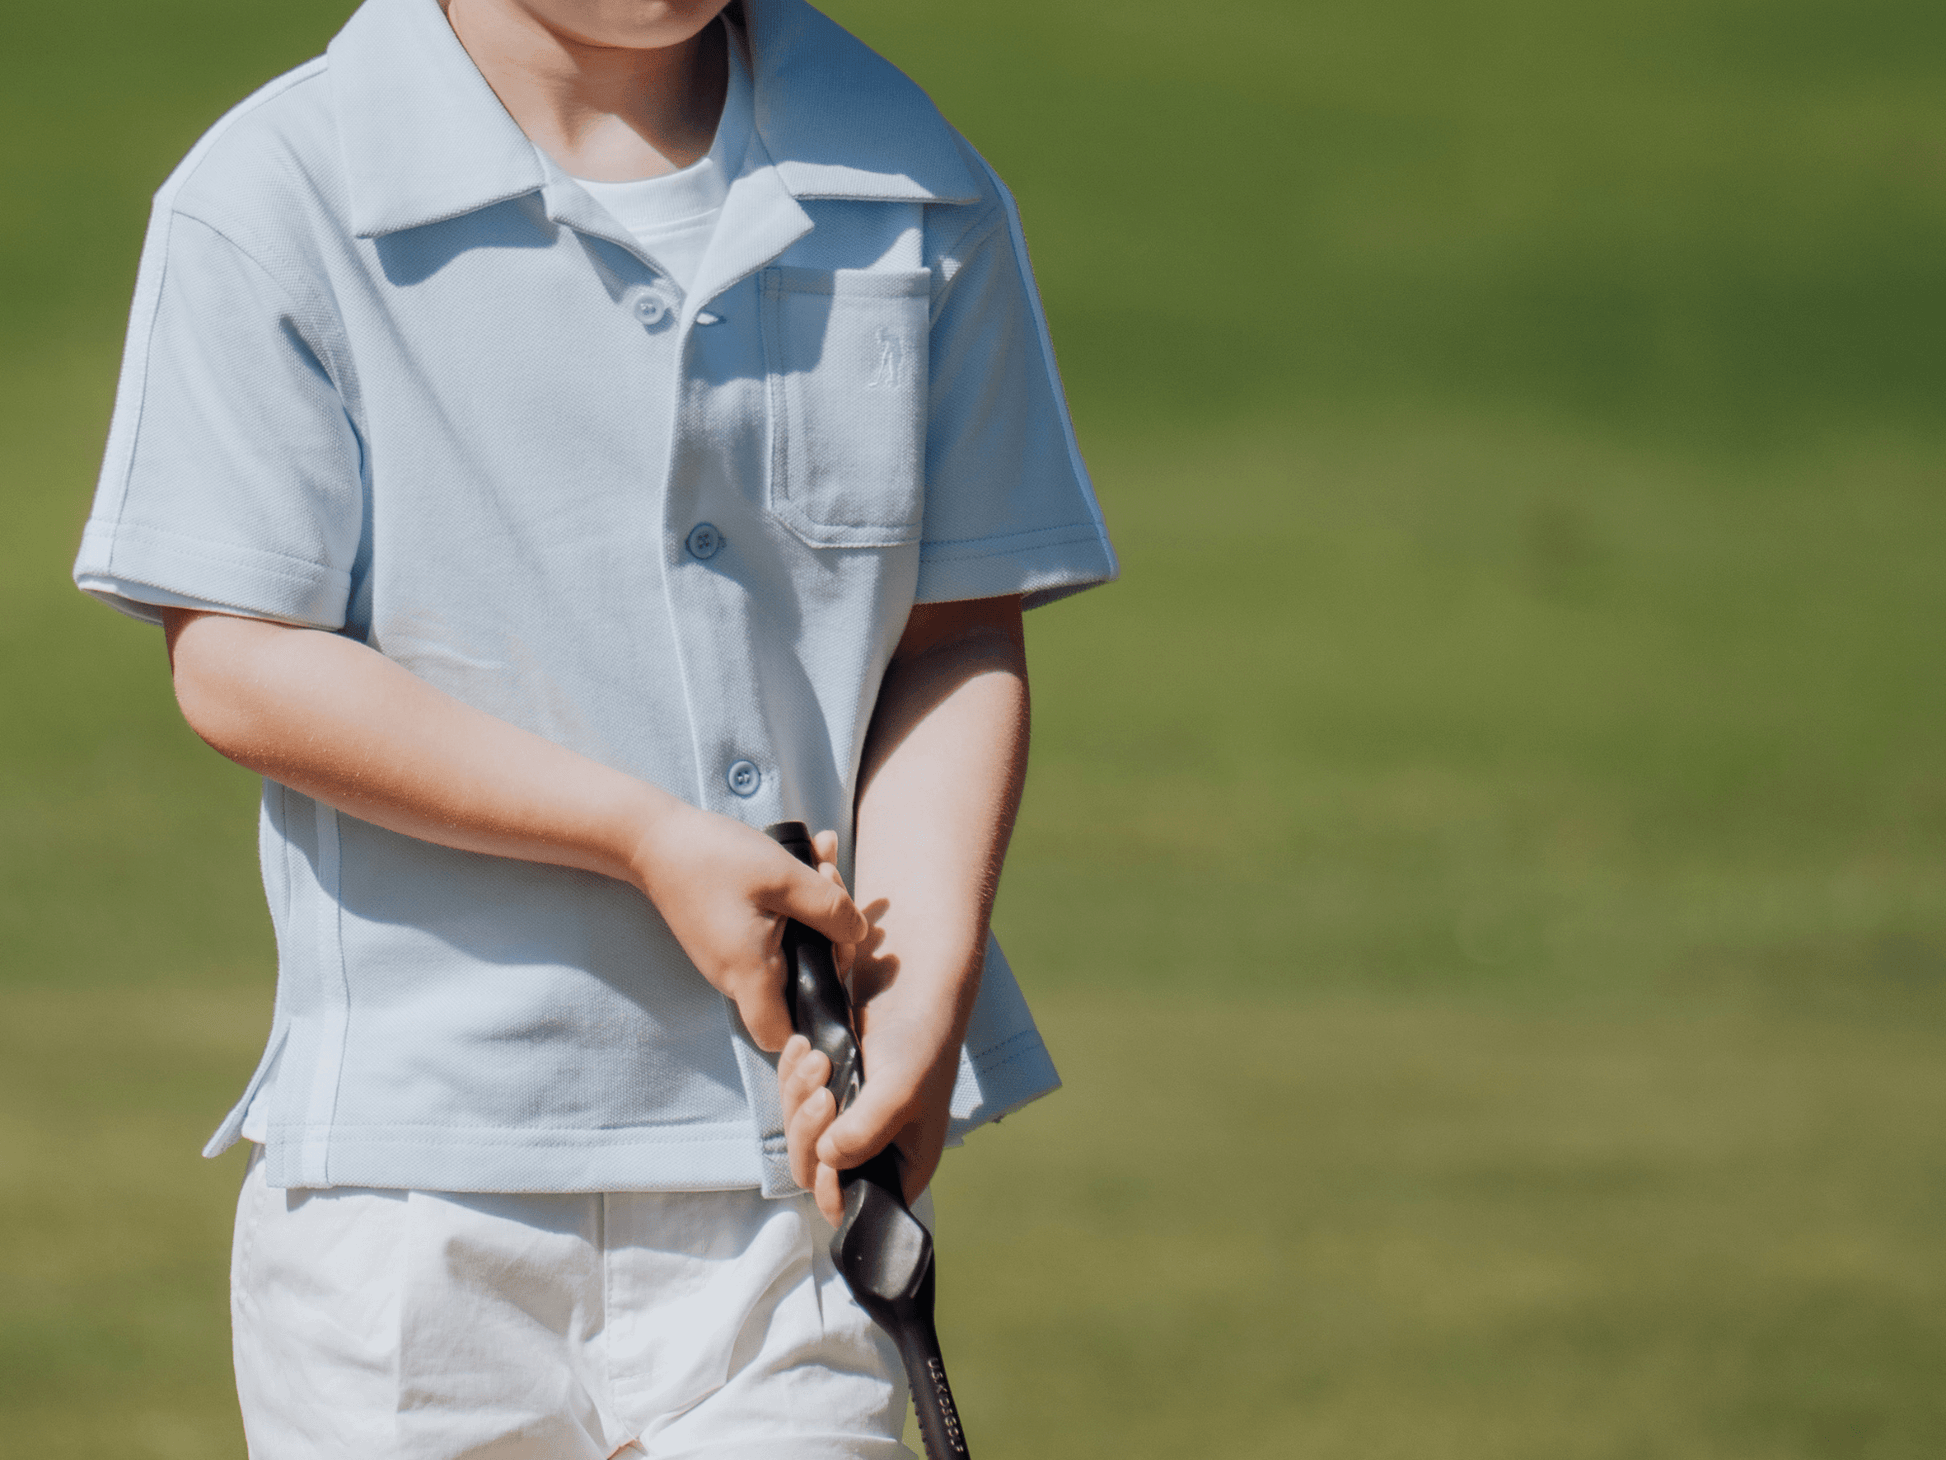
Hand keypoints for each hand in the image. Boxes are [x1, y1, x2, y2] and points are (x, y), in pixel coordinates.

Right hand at [629, 810, 864, 1051]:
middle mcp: (736, 976)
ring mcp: (730, 957)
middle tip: (831, 879)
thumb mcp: (783, 876)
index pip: (781, 1037)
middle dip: (831, 932)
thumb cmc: (714, 858)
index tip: (835, 967)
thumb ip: (829, 909)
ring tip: (823, 858)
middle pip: (800, 981)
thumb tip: (859, 935)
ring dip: (816, 906)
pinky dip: (794, 900)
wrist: (652, 839)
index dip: (813, 1025)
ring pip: (791, 948)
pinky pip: (773, 929)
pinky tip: (810, 857)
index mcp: (749, 974)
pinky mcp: (728, 936)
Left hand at [780, 834, 965, 1225]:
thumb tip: (828, 1160)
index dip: (834, 1190)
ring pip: (799, 1129)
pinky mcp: (827, 1081)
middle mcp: (874, 1145)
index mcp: (904, 1161)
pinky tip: (804, 1044)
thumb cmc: (922, 1033)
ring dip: (798, 1095)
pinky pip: (792, 1094)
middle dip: (809, 1131)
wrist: (912, 970)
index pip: (858, 1205)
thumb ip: (867, 1131)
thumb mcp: (902, 1087)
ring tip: (817, 1056)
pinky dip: (792, 1073)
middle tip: (823, 1090)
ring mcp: (847, 1113)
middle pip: (817, 1167)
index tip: (827, 1154)